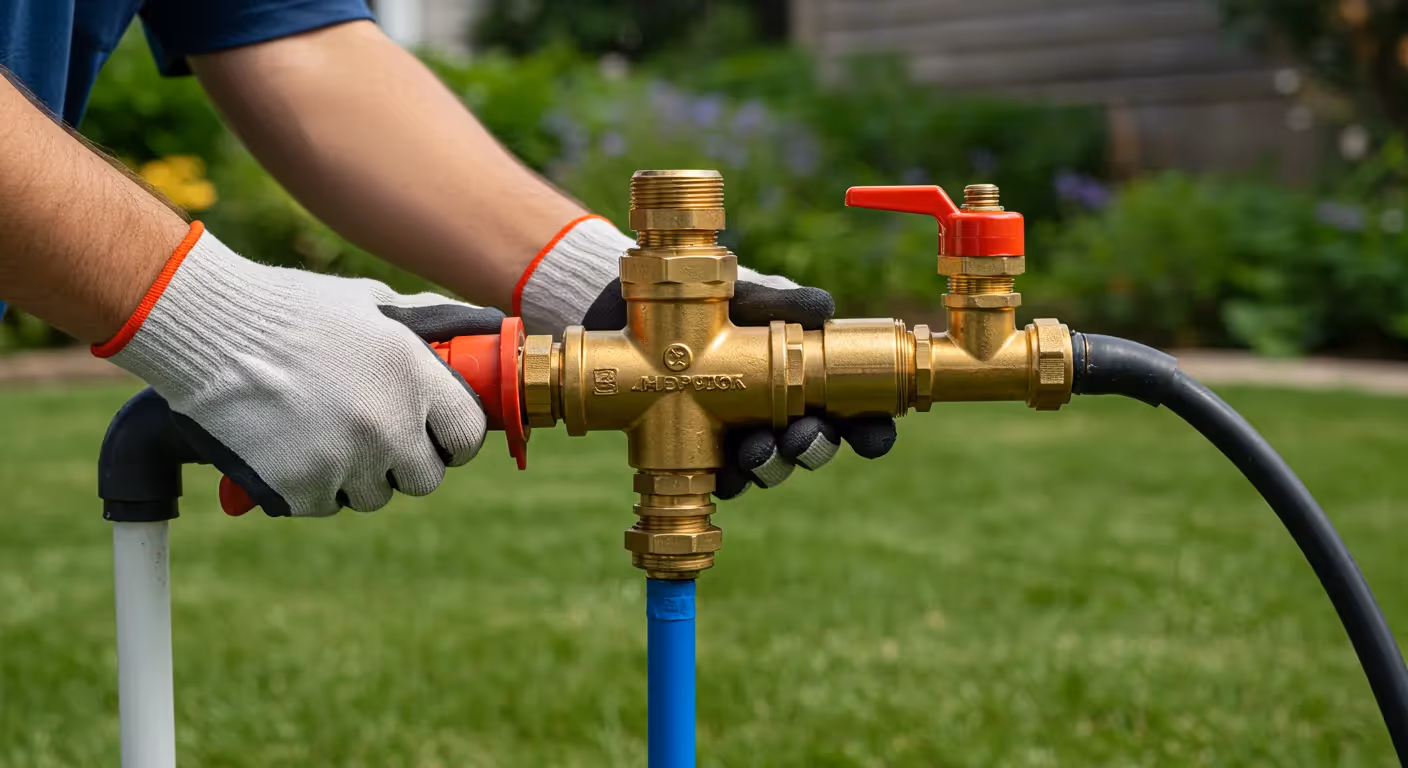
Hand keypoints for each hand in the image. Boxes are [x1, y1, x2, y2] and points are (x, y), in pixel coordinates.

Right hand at [97, 223, 502, 516]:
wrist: (207, 330)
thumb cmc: (290, 310)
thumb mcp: (370, 302)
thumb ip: (426, 323)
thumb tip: (480, 326)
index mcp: (413, 376)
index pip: (467, 436)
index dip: (455, 440)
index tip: (440, 438)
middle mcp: (388, 424)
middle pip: (424, 479)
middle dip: (406, 463)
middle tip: (377, 441)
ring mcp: (344, 461)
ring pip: (373, 496)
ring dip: (358, 476)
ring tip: (325, 436)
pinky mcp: (300, 489)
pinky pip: (324, 504)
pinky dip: (312, 486)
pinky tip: (292, 448)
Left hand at [579, 275, 896, 498]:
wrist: (633, 310)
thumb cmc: (707, 300)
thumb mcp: (744, 294)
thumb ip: (779, 303)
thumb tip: (824, 308)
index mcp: (806, 376)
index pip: (853, 411)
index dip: (871, 429)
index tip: (875, 436)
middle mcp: (781, 412)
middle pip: (814, 444)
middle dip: (814, 447)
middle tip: (803, 438)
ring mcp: (743, 435)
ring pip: (772, 466)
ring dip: (772, 464)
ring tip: (757, 450)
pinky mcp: (705, 451)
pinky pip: (725, 479)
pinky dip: (728, 478)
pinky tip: (724, 472)